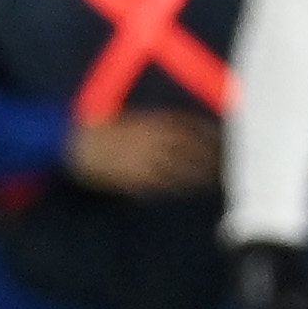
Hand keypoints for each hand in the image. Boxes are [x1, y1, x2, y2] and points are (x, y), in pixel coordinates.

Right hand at [65, 106, 219, 197]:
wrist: (77, 146)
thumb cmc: (103, 130)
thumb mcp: (131, 120)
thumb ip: (156, 124)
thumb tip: (182, 129)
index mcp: (150, 122)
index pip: (187, 126)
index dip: (208, 131)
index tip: (225, 136)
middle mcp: (151, 142)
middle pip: (191, 148)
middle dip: (212, 154)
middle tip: (230, 161)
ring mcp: (145, 162)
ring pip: (181, 168)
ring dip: (201, 174)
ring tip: (219, 178)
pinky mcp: (137, 180)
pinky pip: (164, 184)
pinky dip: (180, 186)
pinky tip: (191, 188)